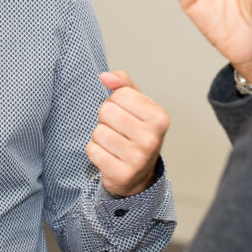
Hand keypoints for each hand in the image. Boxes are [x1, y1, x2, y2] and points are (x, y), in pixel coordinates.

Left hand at [86, 70, 167, 196]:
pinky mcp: (122, 174)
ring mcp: (138, 158)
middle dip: (106, 119)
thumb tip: (105, 76)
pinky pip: (92, 150)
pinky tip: (109, 156)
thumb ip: (123, 84)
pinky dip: (95, 152)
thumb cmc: (137, 133)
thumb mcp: (137, 105)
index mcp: (158, 117)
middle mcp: (151, 138)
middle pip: (107, 111)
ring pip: (98, 132)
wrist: (139, 175)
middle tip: (117, 130)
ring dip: (100, 137)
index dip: (116, 101)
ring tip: (113, 144)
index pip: (120, 94)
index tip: (125, 113)